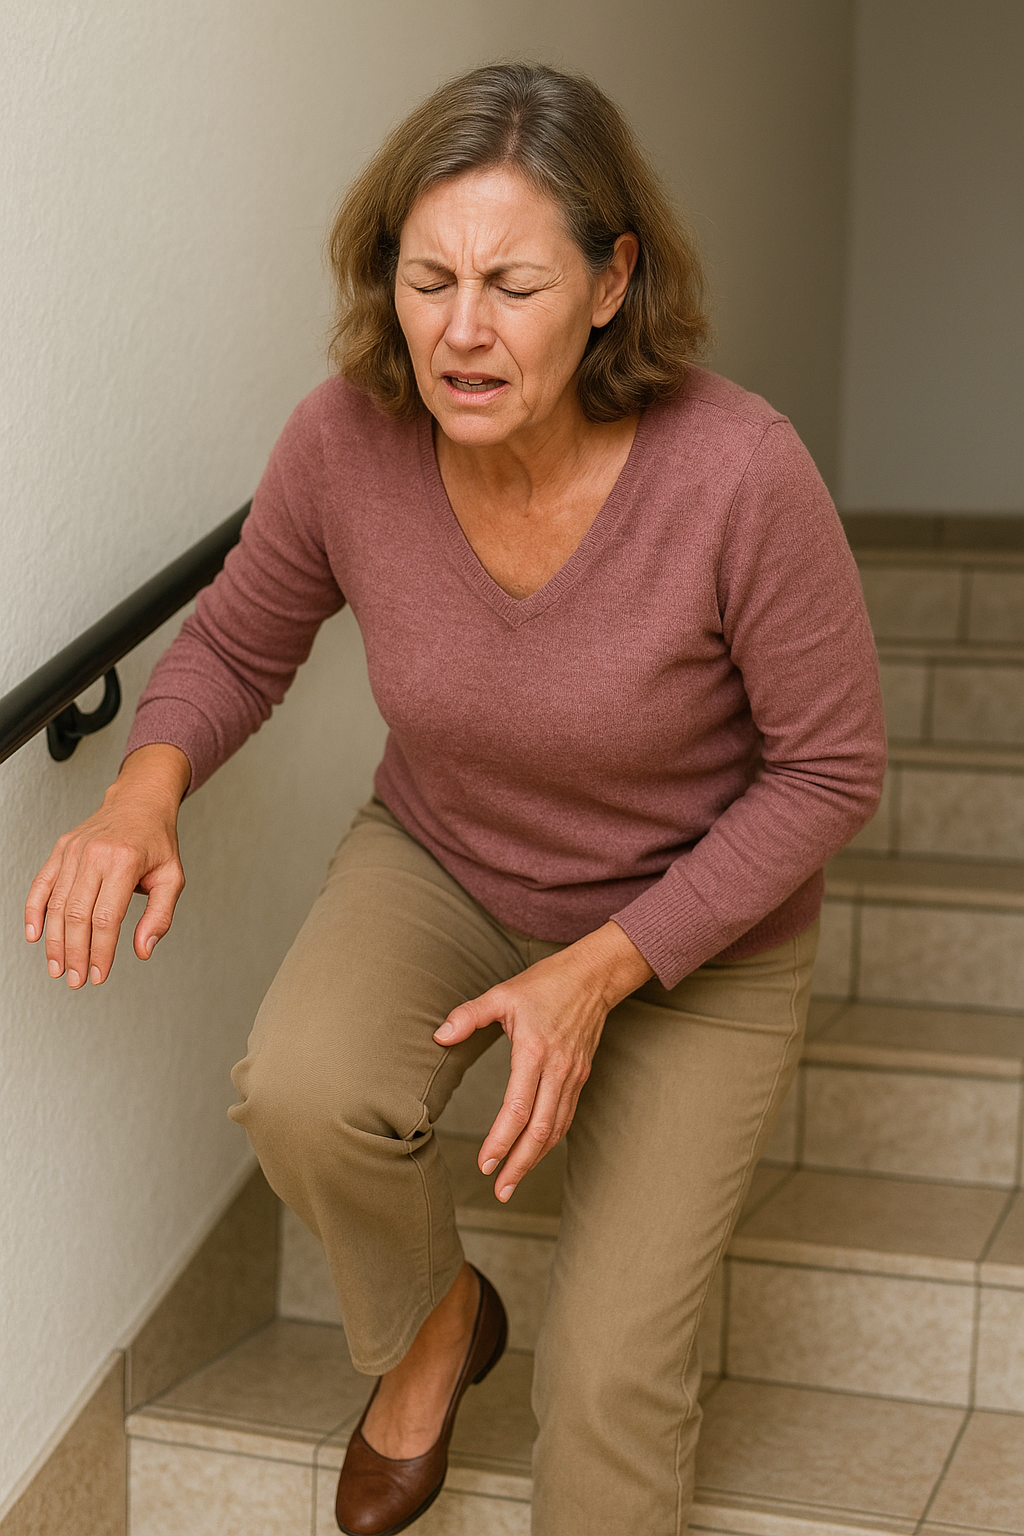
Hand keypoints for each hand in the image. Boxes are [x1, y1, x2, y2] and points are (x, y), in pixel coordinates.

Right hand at [24, 744, 190, 988]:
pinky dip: (34, 912)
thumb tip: (143, 950)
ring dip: (54, 941)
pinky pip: (41, 885)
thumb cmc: (156, 840)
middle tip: (76, 979)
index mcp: (124, 862)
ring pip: (57, 904)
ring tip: (58, 967)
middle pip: (77, 915)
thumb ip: (160, 916)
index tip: (99, 974)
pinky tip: (35, 935)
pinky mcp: (60, 850)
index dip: (101, 951)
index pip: (107, 918)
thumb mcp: (172, 877)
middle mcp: (95, 855)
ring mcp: (73, 851)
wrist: (138, 802)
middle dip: (74, 953)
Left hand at [434, 922, 652, 1200]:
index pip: (519, 1108)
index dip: (501, 1140)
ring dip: (535, 1160)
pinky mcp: (580, 1077)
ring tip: (512, 1182)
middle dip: (520, 1164)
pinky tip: (534, 1153)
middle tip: (500, 1190)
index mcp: (535, 1051)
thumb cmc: (546, 984)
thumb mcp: (502, 993)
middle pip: (541, 1130)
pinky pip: (565, 1117)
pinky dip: (549, 1141)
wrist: (594, 977)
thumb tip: (439, 1036)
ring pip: (556, 1129)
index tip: (486, 1163)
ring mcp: (572, 1076)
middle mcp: (557, 1070)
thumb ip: (469, 1016)